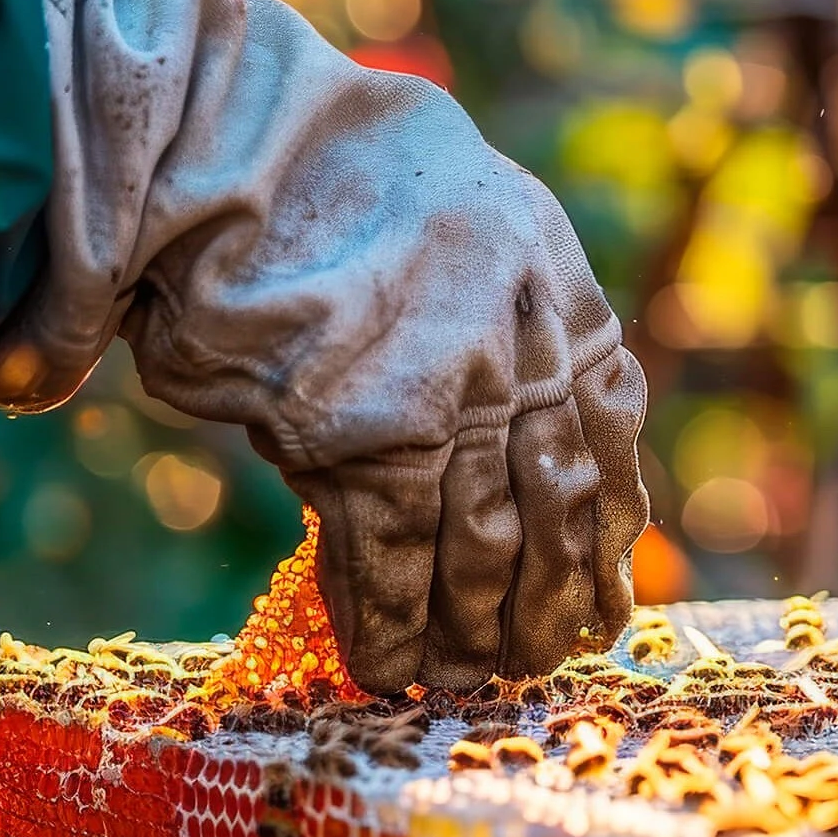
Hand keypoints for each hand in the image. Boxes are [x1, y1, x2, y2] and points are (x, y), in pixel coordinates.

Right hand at [0, 0, 649, 694]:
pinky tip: (384, 670)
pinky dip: (387, 627)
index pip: (606, 448)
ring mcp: (449, 399)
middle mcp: (525, 352)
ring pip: (479, 551)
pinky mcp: (364, 438)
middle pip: (552, 514)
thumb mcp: (473, 234)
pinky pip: (389, 561)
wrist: (230, 152)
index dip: (607, 543)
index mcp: (562, 299)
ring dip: (471, 632)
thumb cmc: (341, 197)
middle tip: (530, 668)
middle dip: (544, 606)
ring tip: (461, 684)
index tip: (607, 609)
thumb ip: (516, 331)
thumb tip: (537, 454)